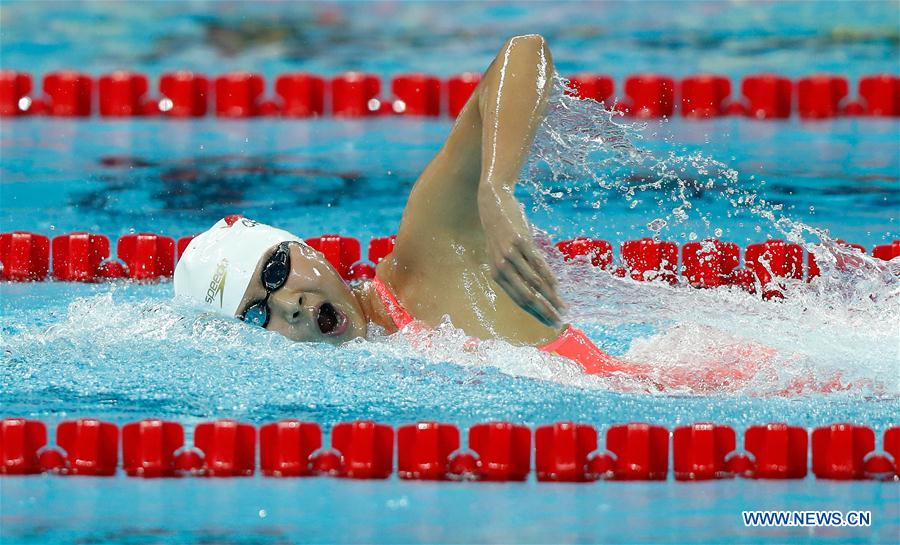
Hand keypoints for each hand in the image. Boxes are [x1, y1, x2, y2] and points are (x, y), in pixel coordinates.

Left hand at [478, 185, 565, 326]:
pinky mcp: (521, 243)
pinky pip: (538, 264)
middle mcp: (502, 268)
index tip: (549, 323)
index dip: (535, 313)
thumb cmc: (500, 233)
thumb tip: (536, 290)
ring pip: (535, 283)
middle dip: (544, 312)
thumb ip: (514, 273)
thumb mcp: (501, 255)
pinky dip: (550, 278)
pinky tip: (558, 288)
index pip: (518, 300)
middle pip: (526, 297)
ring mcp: (511, 256)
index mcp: (496, 275)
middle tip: (559, 323)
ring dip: (551, 298)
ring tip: (563, 308)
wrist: (494, 205)